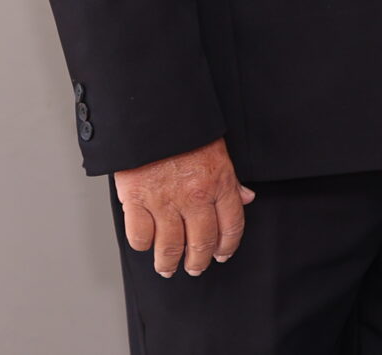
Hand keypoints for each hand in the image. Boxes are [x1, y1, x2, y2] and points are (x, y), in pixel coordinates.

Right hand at [113, 138, 252, 276]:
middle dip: (199, 261)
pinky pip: (140, 236)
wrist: (154, 115)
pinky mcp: (136, 201)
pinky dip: (143, 245)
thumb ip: (231, 181)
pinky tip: (147, 245)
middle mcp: (194, 197)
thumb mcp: (219, 152)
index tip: (222, 255)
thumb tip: (245, 199)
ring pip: (169, 246)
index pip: (231, 226)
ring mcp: (164, 201)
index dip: (227, 246)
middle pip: (201, 242)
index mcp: (219, 183)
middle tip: (195, 268)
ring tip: (168, 268)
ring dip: (169, 263)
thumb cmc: (188, 133)